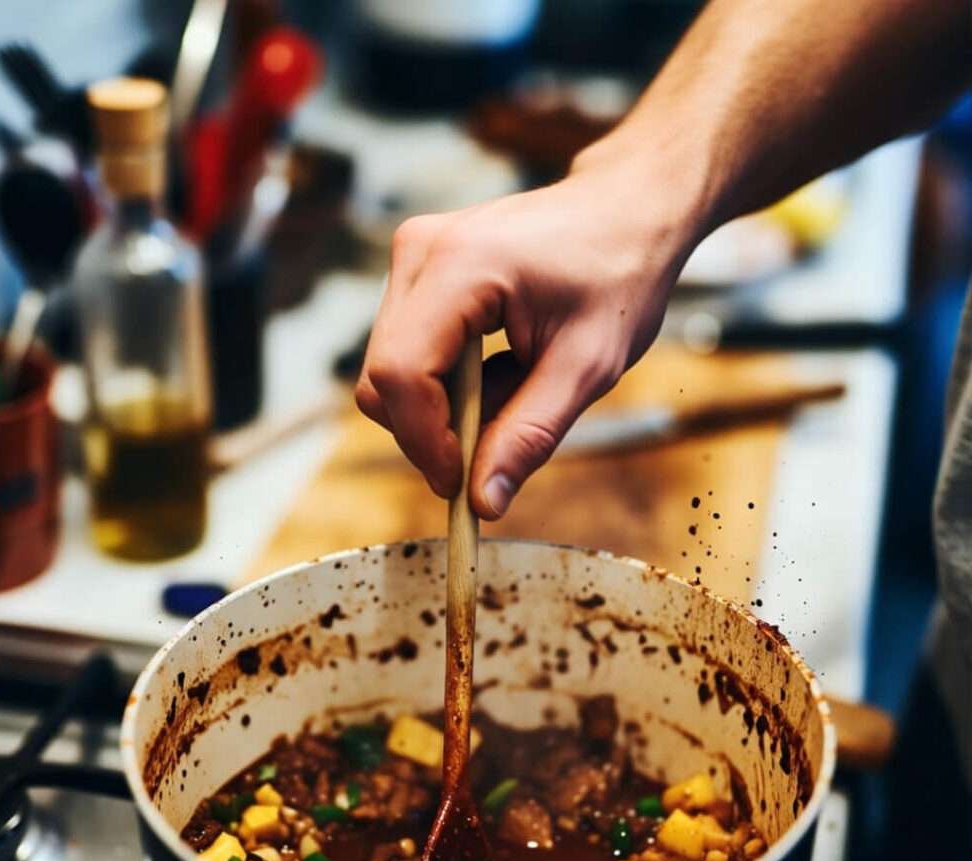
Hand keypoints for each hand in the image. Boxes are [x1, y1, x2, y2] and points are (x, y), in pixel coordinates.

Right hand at [355, 160, 697, 518]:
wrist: (629, 209)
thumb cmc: (620, 273)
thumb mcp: (588, 367)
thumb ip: (530, 435)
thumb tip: (482, 502)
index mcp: (461, 265)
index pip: (401, 373)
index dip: (424, 442)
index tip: (461, 484)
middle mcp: (420, 252)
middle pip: (382, 377)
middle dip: (429, 431)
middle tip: (490, 454)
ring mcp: (414, 256)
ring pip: (391, 369)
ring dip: (441, 408)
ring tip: (511, 396)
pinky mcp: (420, 269)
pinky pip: (408, 349)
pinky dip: (446, 384)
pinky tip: (499, 373)